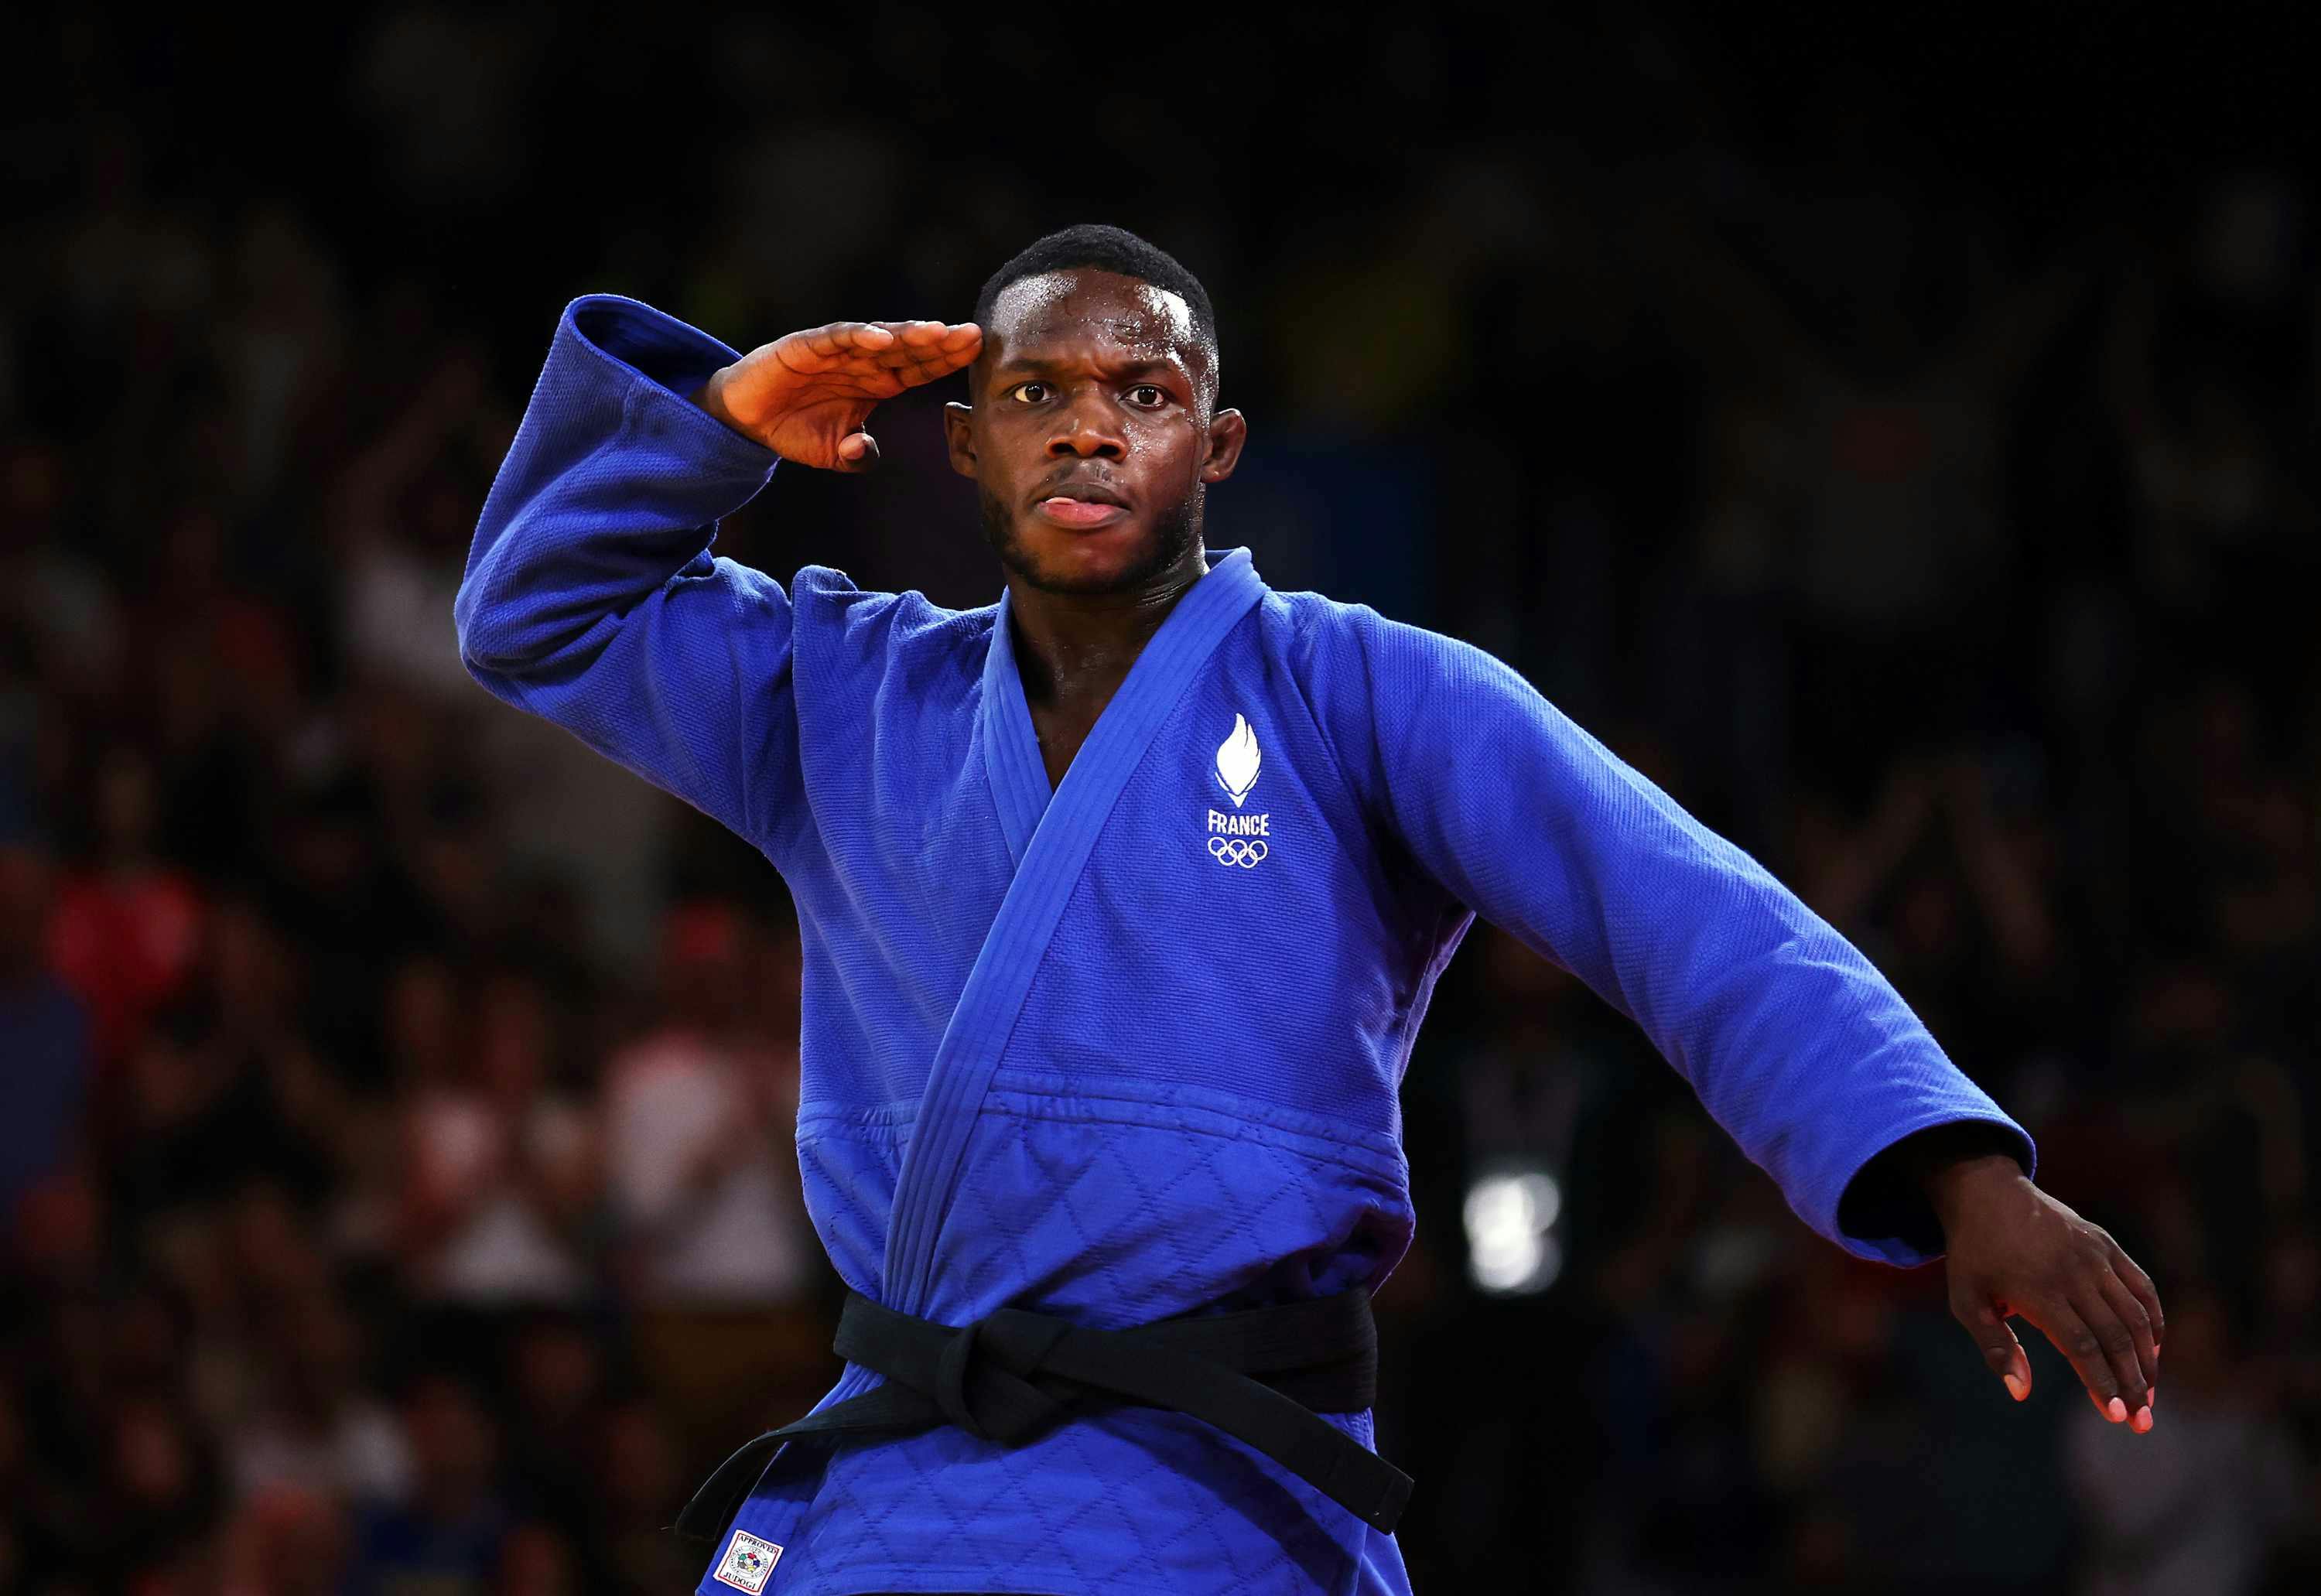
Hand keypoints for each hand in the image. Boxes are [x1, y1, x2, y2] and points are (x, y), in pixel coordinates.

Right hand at [693, 319, 981, 471]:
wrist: (747, 421)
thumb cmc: (795, 429)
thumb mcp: (833, 453)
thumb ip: (856, 456)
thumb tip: (865, 451)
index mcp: (878, 382)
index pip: (920, 368)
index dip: (947, 360)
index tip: (979, 353)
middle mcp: (862, 361)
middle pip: (908, 348)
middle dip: (940, 342)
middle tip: (972, 335)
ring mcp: (836, 350)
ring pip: (878, 337)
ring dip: (907, 334)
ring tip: (936, 332)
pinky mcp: (806, 346)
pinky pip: (836, 337)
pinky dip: (858, 336)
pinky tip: (882, 338)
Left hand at [1934, 1155, 2163, 1431]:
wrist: (1986, 1191)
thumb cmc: (1974, 1254)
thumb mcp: (1966, 1299)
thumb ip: (1995, 1346)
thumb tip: (2020, 1393)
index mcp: (2038, 1289)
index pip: (2082, 1346)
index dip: (2102, 1382)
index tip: (2117, 1416)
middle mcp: (2073, 1272)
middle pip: (2115, 1337)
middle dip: (2133, 1383)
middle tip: (2142, 1422)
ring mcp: (2095, 1256)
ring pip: (2136, 1315)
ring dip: (2148, 1359)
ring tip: (2149, 1395)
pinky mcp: (2107, 1244)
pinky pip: (2142, 1286)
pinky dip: (2154, 1320)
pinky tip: (2154, 1350)